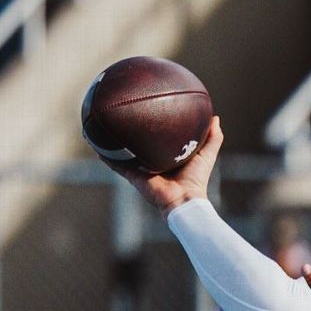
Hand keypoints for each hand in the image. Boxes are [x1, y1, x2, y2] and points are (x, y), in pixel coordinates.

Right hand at [106, 116, 222, 215]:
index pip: (159, 139)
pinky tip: (95, 144)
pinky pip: (116, 164)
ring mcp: (141, 168)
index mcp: (168, 156)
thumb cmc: (197, 178)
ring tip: (101, 127)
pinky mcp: (133, 176)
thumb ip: (213, 137)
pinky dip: (105, 156)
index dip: (154, 128)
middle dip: (131, 132)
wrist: (184, 199)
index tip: (149, 112)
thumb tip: (215, 116)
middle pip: (139, 144)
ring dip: (112, 142)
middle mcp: (153, 161)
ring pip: (123, 152)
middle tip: (121, 115)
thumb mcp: (207, 153)